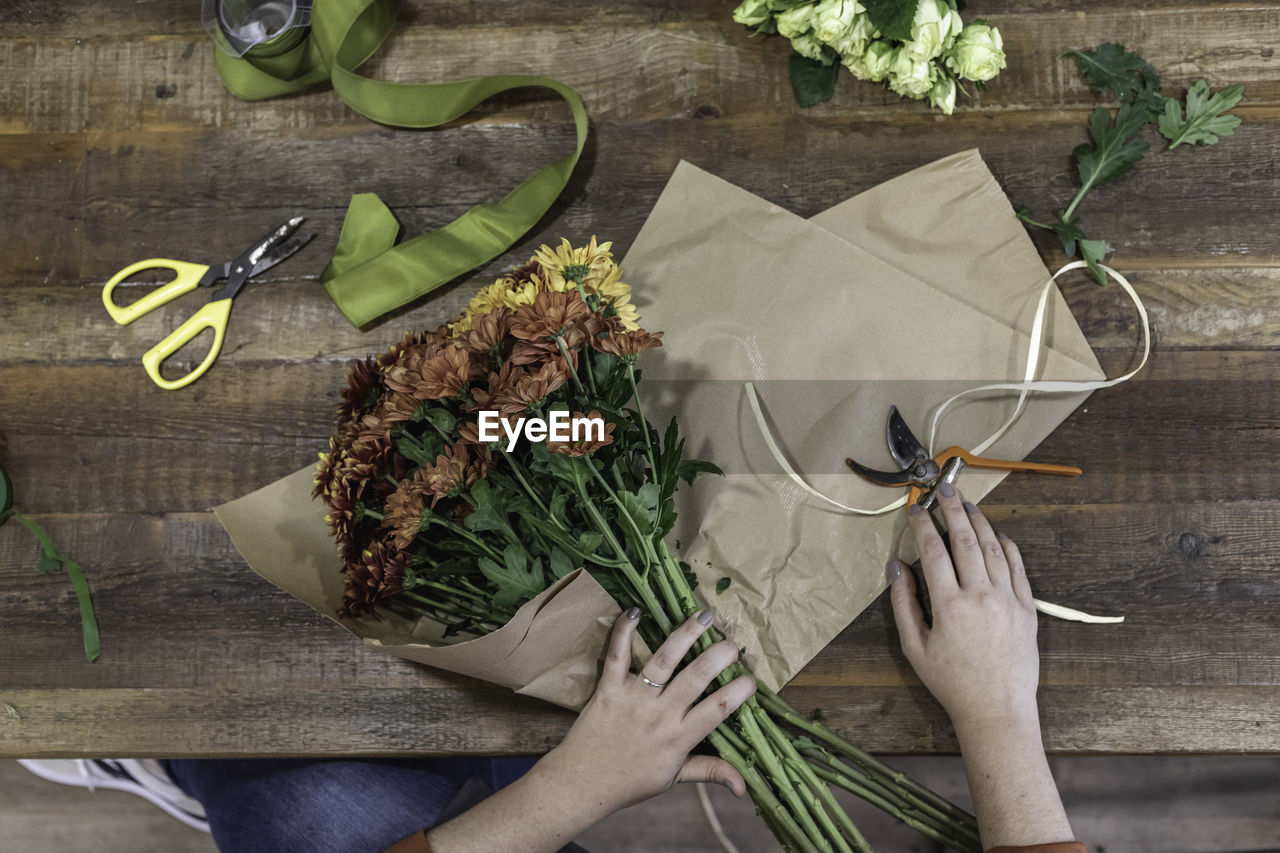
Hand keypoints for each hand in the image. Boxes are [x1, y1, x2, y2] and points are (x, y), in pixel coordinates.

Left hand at [534, 608, 756, 817]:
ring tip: (704, 617)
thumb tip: (743, 787)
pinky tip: (635, 611)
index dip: (737, 693)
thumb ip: (709, 771)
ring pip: (663, 660)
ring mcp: (633, 698)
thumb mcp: (673, 779)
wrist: (582, 784)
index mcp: (678, 738)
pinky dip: (624, 632)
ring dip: (685, 635)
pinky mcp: (609, 688)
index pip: (716, 711)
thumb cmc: (630, 781)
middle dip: (718, 657)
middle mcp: (659, 715)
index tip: (752, 679)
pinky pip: (617, 655)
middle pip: (694, 679)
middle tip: (733, 644)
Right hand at [887, 486, 1039, 731]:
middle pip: (966, 540)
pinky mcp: (1027, 609)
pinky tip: (997, 535)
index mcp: (950, 606)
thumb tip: (897, 567)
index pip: (933, 551)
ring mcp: (1008, 601)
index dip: (923, 524)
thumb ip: (904, 603)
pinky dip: (1007, 547)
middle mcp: (981, 597)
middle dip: (954, 510)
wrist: (997, 710)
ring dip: (980, 522)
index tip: (916, 508)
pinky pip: (1017, 568)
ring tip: (969, 505)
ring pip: (993, 548)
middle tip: (945, 489)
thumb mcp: (915, 647)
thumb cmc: (952, 683)